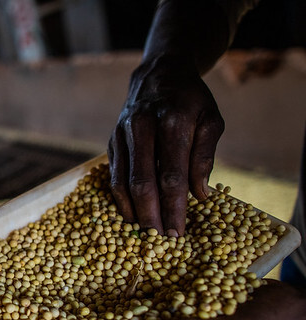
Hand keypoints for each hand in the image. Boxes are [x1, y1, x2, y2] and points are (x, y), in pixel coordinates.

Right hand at [108, 56, 224, 235]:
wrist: (158, 73)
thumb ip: (205, 156)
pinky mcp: (111, 141)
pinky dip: (121, 199)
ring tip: (144, 234)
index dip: (175, 208)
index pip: (173, 176)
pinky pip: (113, 176)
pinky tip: (132, 215)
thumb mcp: (211, 120)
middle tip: (159, 242)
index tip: (179, 233)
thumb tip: (200, 194)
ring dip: (133, 212)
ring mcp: (122, 134)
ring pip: (122, 182)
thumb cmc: (191, 101)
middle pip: (143, 183)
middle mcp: (142, 127)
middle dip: (151, 216)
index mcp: (172, 121)